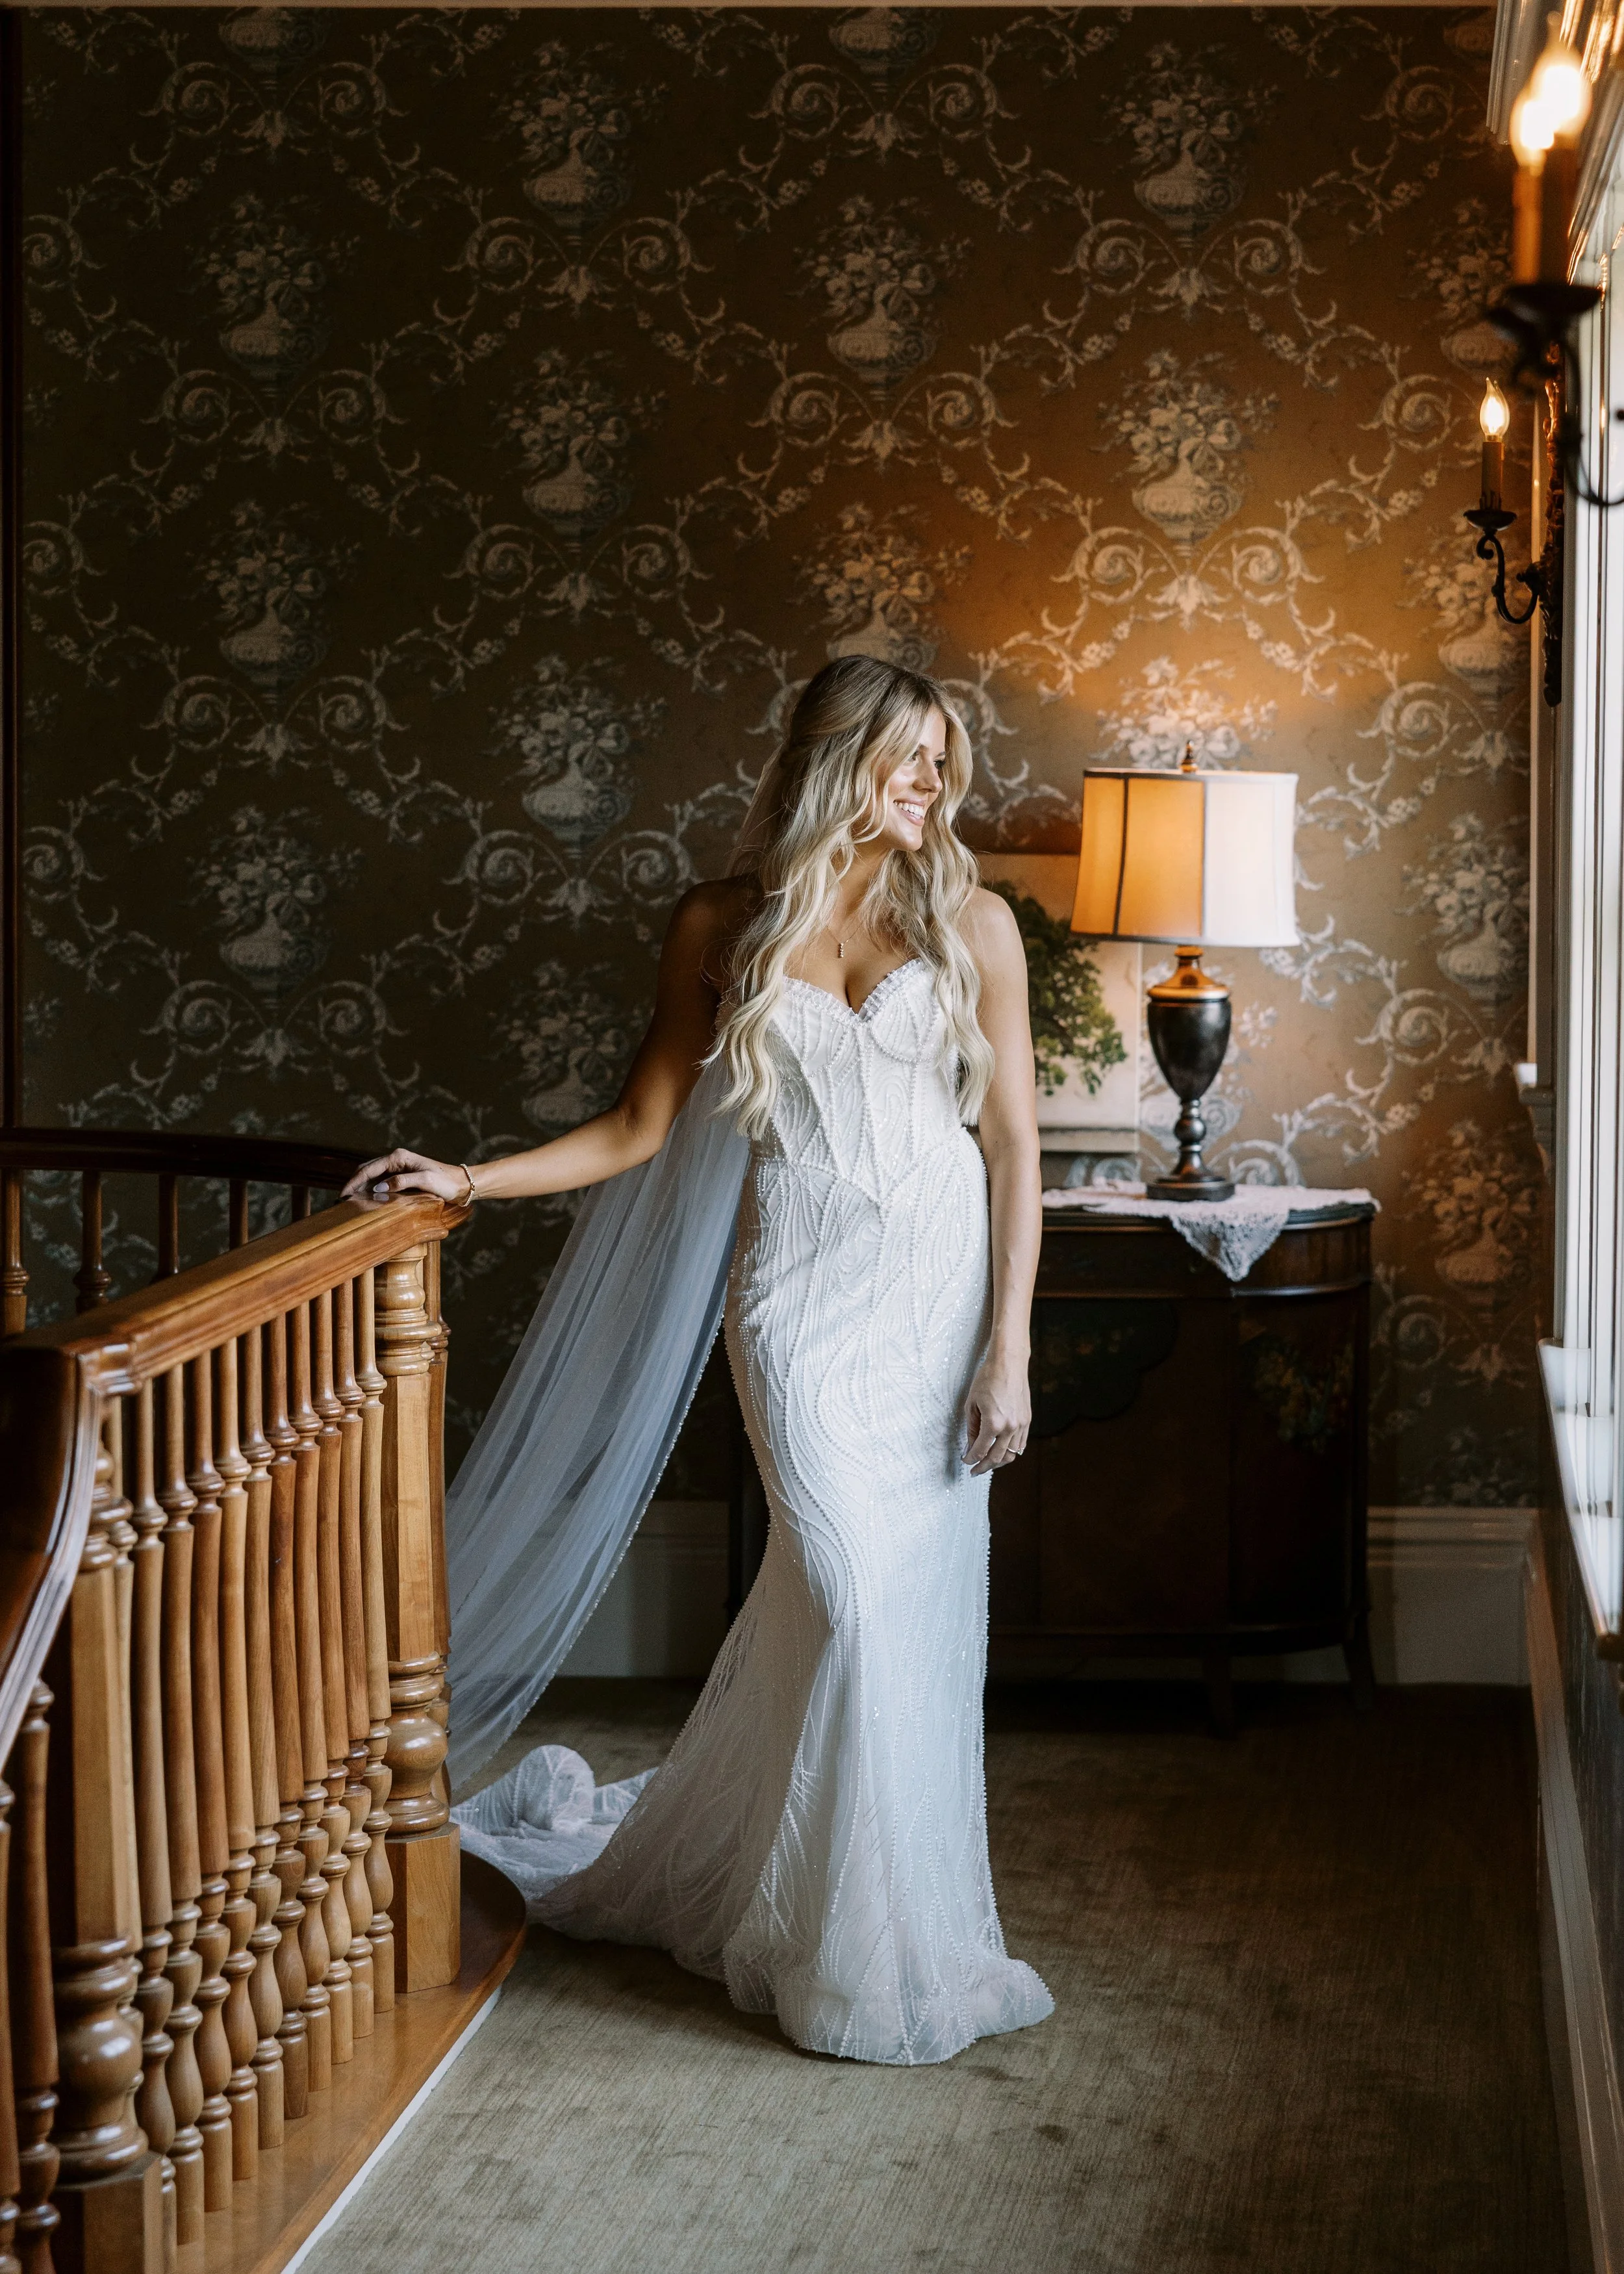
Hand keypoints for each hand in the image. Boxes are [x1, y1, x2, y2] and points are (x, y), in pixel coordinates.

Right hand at [341, 1148, 465, 1204]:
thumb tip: (379, 1187)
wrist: (460, 1184)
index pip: (368, 1169)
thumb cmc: (445, 1182)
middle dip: (352, 1183)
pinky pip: (380, 1181)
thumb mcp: (425, 1181)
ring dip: (359, 1186)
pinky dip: (370, 1188)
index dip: (353, 1182)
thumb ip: (402, 1182)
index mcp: (398, 1157)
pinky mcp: (402, 1176)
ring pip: (371, 1175)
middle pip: (366, 1170)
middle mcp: (396, 1159)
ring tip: (348, 1200)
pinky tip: (365, 1198)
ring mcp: (398, 1167)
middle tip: (341, 1200)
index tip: (343, 1195)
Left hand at [962, 1356, 1030, 1474]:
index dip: (971, 1459)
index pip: (980, 1450)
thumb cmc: (987, 1379)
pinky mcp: (1027, 1420)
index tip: (966, 1461)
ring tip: (988, 1463)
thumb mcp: (971, 1404)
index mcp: (993, 1423)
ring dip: (998, 1461)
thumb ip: (971, 1429)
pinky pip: (1020, 1444)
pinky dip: (1011, 1451)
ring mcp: (1021, 1424)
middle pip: (996, 1457)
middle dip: (984, 1466)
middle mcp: (1010, 1427)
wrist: (1009, 1364)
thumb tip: (970, 1446)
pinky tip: (1001, 1451)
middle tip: (975, 1470)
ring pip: (1011, 1454)